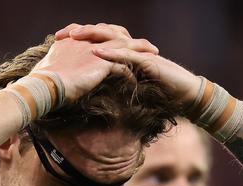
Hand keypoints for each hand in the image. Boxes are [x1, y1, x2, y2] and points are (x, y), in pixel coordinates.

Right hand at [34, 23, 158, 101]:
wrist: (45, 84)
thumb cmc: (43, 80)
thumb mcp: (50, 65)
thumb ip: (59, 61)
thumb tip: (58, 69)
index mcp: (76, 40)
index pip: (100, 34)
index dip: (113, 37)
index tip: (123, 43)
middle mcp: (88, 41)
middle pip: (116, 34)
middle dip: (132, 39)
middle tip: (146, 46)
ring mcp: (96, 51)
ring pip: (125, 48)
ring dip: (140, 52)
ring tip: (153, 58)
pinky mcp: (102, 63)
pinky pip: (123, 67)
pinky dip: (131, 73)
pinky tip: (137, 80)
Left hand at [55, 23, 201, 107]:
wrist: (184, 95)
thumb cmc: (160, 91)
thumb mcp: (131, 85)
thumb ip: (115, 81)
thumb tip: (93, 87)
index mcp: (124, 52)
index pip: (99, 41)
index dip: (79, 40)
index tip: (58, 43)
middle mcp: (130, 48)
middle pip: (102, 34)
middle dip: (80, 33)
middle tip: (59, 35)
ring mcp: (138, 52)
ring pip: (112, 39)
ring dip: (92, 37)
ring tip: (74, 36)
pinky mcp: (146, 61)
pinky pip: (125, 55)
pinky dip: (109, 54)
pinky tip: (95, 53)